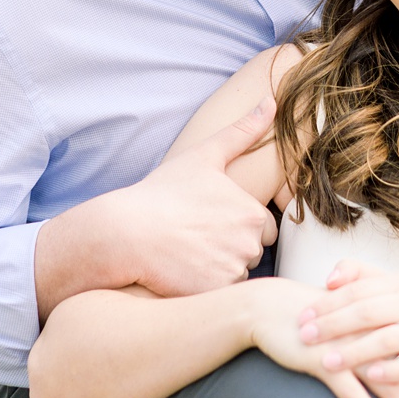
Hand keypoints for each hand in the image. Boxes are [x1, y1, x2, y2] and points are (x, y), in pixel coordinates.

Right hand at [70, 99, 280, 299]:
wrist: (126, 231)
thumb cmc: (162, 193)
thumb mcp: (202, 157)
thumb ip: (242, 132)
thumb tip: (272, 102)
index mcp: (252, 212)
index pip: (262, 228)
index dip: (235, 224)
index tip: (207, 219)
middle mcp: (249, 244)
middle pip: (251, 253)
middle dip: (230, 248)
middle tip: (195, 236)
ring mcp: (232, 271)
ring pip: (237, 275)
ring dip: (219, 268)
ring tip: (188, 254)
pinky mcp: (215, 295)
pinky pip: (222, 295)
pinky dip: (207, 287)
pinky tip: (184, 272)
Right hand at [243, 277, 398, 397]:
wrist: (267, 307)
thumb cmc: (307, 316)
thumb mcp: (343, 318)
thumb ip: (368, 331)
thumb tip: (390, 355)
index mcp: (375, 321)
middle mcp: (367, 334)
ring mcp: (346, 348)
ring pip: (387, 385)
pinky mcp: (322, 360)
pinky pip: (352, 391)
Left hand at [296, 259, 398, 397]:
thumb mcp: (388, 295)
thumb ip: (359, 278)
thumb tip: (330, 279)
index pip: (357, 289)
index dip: (327, 302)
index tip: (301, 316)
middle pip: (369, 312)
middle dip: (334, 325)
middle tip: (305, 337)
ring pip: (389, 339)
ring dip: (355, 352)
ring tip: (327, 362)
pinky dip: (391, 371)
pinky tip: (369, 378)